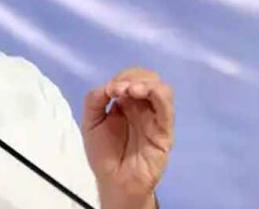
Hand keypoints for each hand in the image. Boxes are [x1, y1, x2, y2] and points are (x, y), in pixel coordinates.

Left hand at [81, 68, 173, 208]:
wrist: (114, 181)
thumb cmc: (103, 153)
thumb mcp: (90, 122)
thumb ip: (94, 100)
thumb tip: (108, 85)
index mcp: (125, 102)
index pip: (130, 78)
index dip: (121, 78)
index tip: (109, 90)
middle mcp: (142, 106)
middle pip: (147, 78)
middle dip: (132, 77)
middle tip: (118, 90)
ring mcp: (155, 117)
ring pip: (161, 89)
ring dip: (146, 83)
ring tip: (130, 90)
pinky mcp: (164, 130)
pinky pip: (167, 109)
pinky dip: (158, 95)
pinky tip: (142, 93)